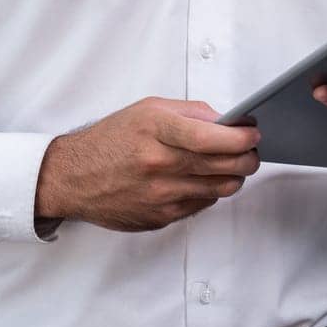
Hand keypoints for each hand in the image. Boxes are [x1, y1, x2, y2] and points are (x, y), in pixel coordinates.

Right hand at [35, 97, 261, 232]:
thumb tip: (227, 120)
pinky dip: (210, 192)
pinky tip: (203, 179)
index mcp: (157, 130)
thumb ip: (190, 112)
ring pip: (220, 189)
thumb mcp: (147, 109)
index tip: (253, 134)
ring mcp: (161, 194)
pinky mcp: (161, 217)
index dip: (241, 137)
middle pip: (225, 166)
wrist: (73, 177)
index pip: (213, 137)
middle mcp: (160, 163)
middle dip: (248, 158)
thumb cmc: (110, 140)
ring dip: (234, 176)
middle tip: (251, 150)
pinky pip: (202, 205)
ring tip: (232, 164)